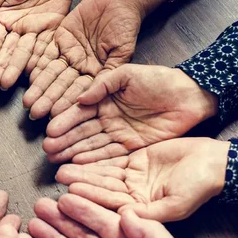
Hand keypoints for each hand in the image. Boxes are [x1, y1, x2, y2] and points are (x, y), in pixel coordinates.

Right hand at [0, 0, 73, 89]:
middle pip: (9, 52)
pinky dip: (42, 61)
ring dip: (18, 69)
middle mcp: (17, 30)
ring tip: (8, 84)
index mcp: (3, 20)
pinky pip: (48, 47)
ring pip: (26, 54)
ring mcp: (35, 32)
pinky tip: (35, 74)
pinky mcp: (54, 30)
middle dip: (1, 68)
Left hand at [23, 0, 141, 119]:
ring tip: (27, 101)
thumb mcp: (122, 50)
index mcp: (95, 73)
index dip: (67, 102)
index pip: (79, 91)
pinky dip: (35, 63)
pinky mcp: (59, 39)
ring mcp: (68, 53)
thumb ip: (110, 70)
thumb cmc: (125, 27)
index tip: (56, 114)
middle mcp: (79, 66)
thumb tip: (96, 92)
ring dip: (39, 87)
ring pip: (50, 72)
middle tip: (34, 113)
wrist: (118, 2)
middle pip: (61, 85)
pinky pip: (44, 52)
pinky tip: (26, 75)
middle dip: (48, 99)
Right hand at [43, 64, 218, 163]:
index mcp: (104, 99)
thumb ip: (102, 85)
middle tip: (48, 150)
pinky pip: (111, 155)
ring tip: (57, 159)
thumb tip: (79, 99)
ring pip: (93, 144)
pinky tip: (80, 163)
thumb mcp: (126, 74)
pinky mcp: (133, 147)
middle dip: (64, 141)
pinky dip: (95, 160)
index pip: (80, 112)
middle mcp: (108, 118)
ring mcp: (119, 134)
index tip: (49, 130)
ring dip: (75, 152)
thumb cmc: (158, 79)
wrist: (189, 94)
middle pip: (82, 131)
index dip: (64, 121)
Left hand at [56, 137, 229, 221]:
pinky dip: (95, 159)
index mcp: (141, 212)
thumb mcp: (177, 204)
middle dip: (80, 186)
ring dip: (82, 172)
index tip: (70, 194)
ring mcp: (132, 180)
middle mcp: (133, 198)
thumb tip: (126, 218)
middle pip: (102, 192)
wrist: (213, 162)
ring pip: (103, 176)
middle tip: (58, 178)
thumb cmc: (200, 187)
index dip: (91, 200)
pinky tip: (77, 156)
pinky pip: (111, 161)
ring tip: (61, 168)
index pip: (111, 207)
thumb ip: (151, 213)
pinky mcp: (134, 162)